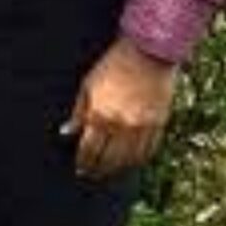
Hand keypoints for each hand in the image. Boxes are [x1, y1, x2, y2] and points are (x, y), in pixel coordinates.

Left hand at [61, 37, 178, 180]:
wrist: (148, 51)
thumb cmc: (114, 65)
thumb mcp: (88, 85)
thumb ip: (78, 112)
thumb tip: (66, 133)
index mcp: (100, 115)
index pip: (89, 151)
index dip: (83, 164)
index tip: (80, 169)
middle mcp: (121, 125)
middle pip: (108, 160)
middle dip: (98, 171)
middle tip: (92, 175)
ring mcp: (142, 126)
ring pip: (129, 160)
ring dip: (118, 169)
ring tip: (110, 170)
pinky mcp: (159, 123)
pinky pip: (148, 151)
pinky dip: (138, 160)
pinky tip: (131, 161)